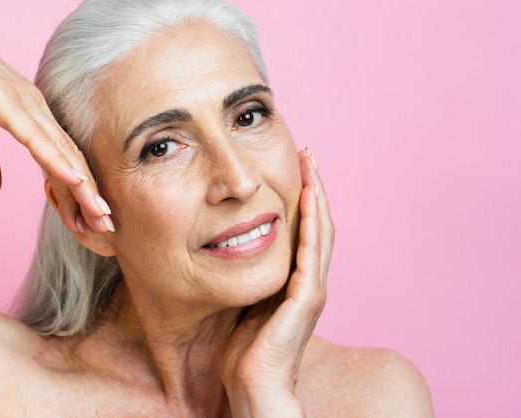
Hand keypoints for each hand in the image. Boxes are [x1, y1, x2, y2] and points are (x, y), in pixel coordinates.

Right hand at [0, 5, 112, 231]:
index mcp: (31, 116)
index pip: (61, 160)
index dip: (76, 191)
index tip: (89, 217)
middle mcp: (37, 111)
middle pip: (71, 160)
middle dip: (89, 195)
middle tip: (106, 224)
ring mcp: (26, 106)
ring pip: (62, 153)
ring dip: (83, 186)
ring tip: (100, 213)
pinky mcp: (8, 104)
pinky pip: (38, 138)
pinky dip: (58, 161)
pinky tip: (76, 180)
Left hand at [220, 149, 333, 416]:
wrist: (252, 386)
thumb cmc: (244, 351)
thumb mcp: (245, 302)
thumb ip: (249, 278)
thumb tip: (232, 252)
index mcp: (296, 282)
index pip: (305, 232)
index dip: (302, 200)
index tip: (294, 170)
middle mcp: (310, 281)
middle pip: (318, 224)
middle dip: (313, 188)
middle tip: (307, 155)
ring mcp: (312, 289)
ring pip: (320, 231)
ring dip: (316, 195)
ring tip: (310, 163)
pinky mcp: (307, 297)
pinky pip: (311, 250)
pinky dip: (312, 221)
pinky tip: (308, 196)